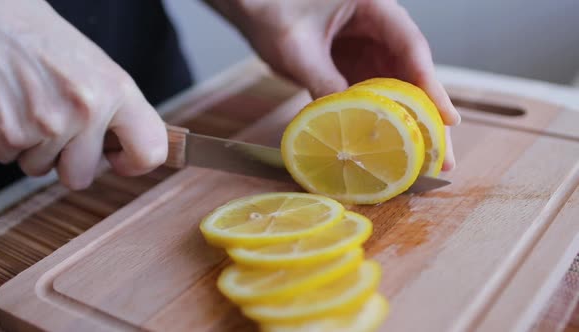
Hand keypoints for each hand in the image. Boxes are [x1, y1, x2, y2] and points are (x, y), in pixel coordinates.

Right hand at [0, 0, 166, 188]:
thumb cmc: (45, 42)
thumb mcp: (98, 70)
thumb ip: (118, 112)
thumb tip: (131, 150)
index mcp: (118, 91)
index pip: (150, 152)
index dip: (134, 163)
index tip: (118, 157)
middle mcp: (87, 109)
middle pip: (81, 176)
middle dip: (66, 160)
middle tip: (58, 125)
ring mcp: (49, 123)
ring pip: (41, 169)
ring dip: (34, 148)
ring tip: (31, 107)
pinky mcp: (10, 132)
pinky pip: (11, 158)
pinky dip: (8, 140)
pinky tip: (12, 107)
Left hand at [207, 0, 458, 169]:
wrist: (253, 8)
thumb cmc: (272, 9)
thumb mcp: (297, 46)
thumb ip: (322, 80)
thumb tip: (346, 123)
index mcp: (373, 6)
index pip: (411, 48)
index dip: (431, 86)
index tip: (448, 121)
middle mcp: (378, 28)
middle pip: (411, 74)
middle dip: (426, 116)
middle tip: (443, 159)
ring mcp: (367, 48)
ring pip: (395, 88)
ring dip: (407, 124)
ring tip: (422, 162)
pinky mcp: (353, 66)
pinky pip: (372, 95)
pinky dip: (379, 120)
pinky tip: (388, 147)